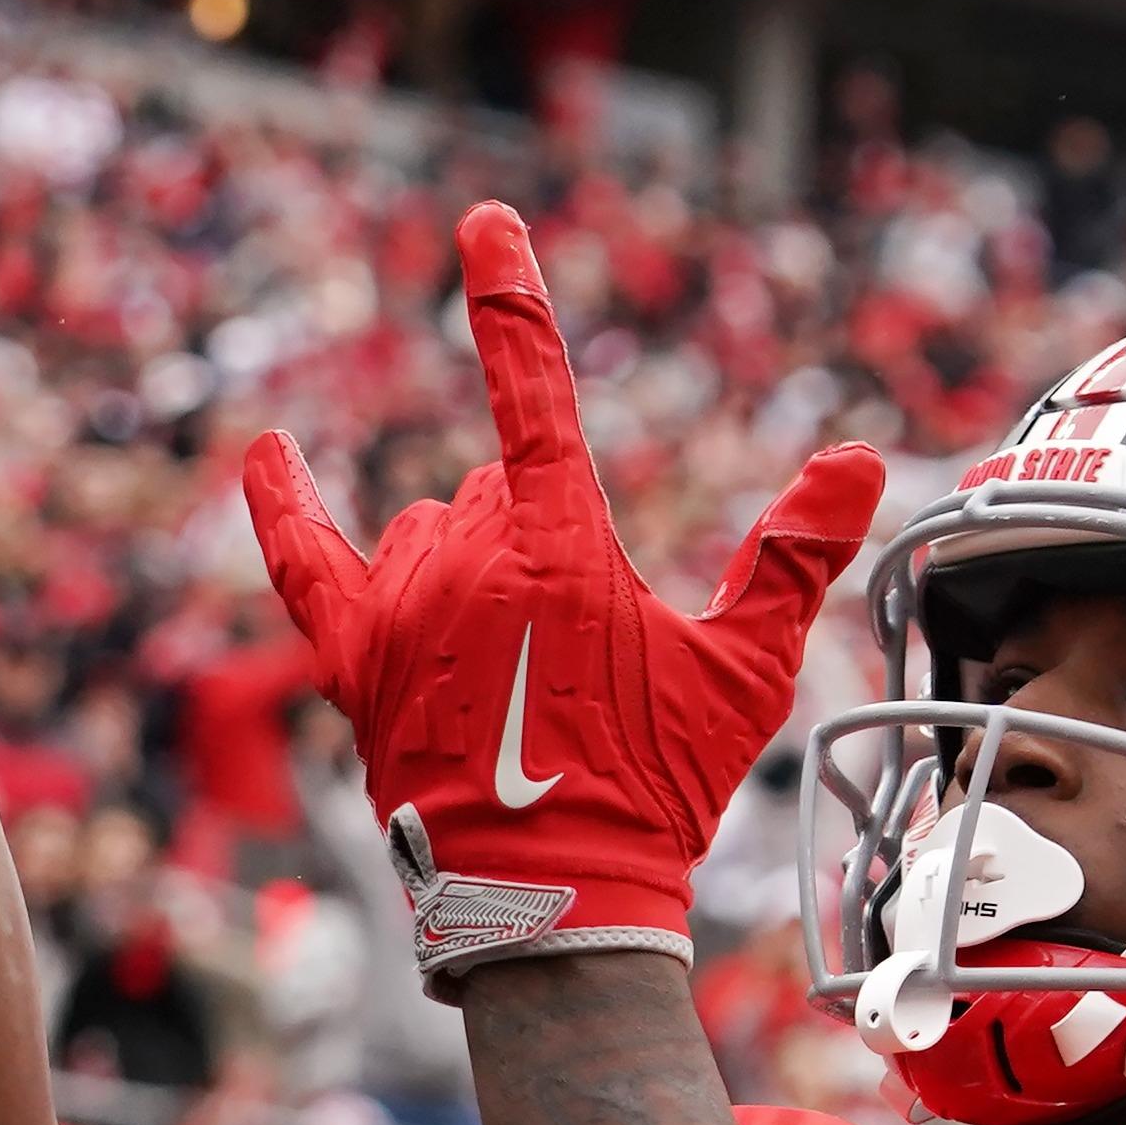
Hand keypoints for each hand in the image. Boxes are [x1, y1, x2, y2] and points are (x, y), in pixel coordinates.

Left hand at [241, 202, 882, 984]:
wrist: (554, 903)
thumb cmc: (660, 786)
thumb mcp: (748, 672)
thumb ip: (795, 557)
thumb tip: (858, 461)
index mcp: (561, 544)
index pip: (531, 388)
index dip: (508, 297)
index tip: (482, 221)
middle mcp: (465, 555)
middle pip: (493, 489)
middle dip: (537, 539)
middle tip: (581, 657)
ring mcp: (400, 608)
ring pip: (427, 528)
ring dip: (468, 563)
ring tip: (516, 673)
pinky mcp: (351, 662)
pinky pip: (300, 561)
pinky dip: (283, 506)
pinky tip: (268, 450)